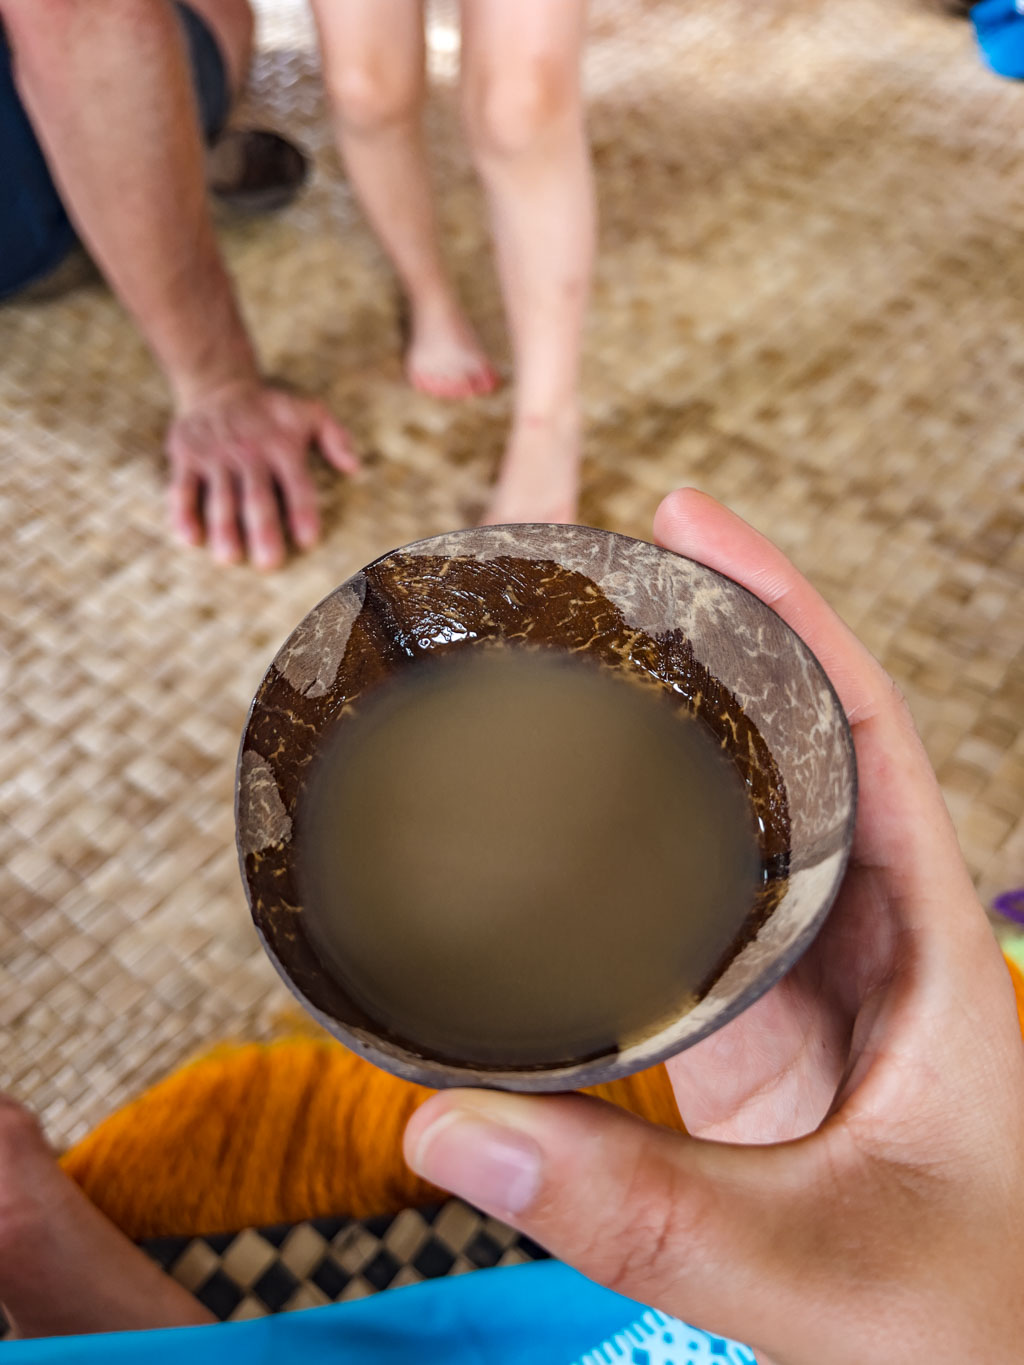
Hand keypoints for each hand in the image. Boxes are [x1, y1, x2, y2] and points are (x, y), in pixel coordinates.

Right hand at [166, 382, 358, 569]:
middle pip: (257, 497)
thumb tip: (354, 467)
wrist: (218, 385)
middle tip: (268, 563)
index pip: (296, 483)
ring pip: (220, 496)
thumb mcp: (310, 412)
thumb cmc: (271, 411)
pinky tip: (190, 538)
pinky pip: (182, 487)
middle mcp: (249, 453)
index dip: (302, 511)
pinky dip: (183, 512)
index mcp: (282, 446)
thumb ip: (335, 437)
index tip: (307, 541)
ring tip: (229, 557)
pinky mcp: (187, 457)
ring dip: (223, 528)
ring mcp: (215, 456)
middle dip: (262, 530)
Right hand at [404, 489, 1023, 1364]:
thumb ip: (636, 1212)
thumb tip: (444, 1127)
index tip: (694, 520)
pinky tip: (546, 839)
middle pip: (790, 746)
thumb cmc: (980, 1326)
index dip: (789, 610)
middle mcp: (867, 938)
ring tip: (559, 670)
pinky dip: (618, 865)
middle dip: (706, 644)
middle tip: (596, 570)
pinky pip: (681, 921)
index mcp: (930, 942)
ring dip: (656, 745)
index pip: (865, 726)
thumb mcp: (815, 1270)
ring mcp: (802, 986)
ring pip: (731, 828)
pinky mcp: (749, 1042)